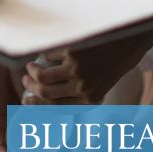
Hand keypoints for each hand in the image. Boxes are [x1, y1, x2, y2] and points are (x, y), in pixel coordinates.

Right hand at [20, 30, 152, 104]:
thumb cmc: (110, 65)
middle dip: (30, 87)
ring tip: (32, 66)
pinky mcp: (73, 52)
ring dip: (33, 71)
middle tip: (26, 79)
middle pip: (44, 92)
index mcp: (89, 101)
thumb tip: (45, 99)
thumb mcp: (99, 87)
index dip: (36, 105)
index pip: (55, 108)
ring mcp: (77, 70)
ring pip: (42, 76)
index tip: (26, 99)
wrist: (126, 43)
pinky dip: (45, 55)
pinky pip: (50, 56)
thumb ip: (78, 96)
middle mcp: (82, 88)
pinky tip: (46, 52)